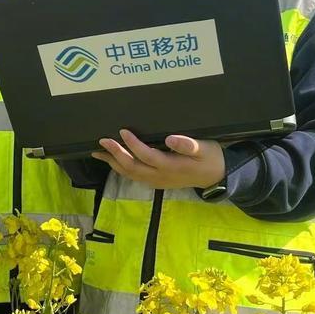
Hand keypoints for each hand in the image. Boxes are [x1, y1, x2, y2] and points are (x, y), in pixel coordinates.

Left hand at [91, 129, 225, 189]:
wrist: (216, 177)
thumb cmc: (210, 158)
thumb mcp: (204, 149)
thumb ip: (188, 145)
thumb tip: (171, 139)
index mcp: (171, 167)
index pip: (146, 156)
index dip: (133, 144)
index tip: (122, 131)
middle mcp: (160, 176)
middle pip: (132, 167)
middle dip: (115, 154)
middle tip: (102, 141)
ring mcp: (157, 181)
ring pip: (130, 174)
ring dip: (114, 163)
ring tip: (98, 152)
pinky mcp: (156, 182)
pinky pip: (134, 176)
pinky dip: (121, 168)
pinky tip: (113, 161)